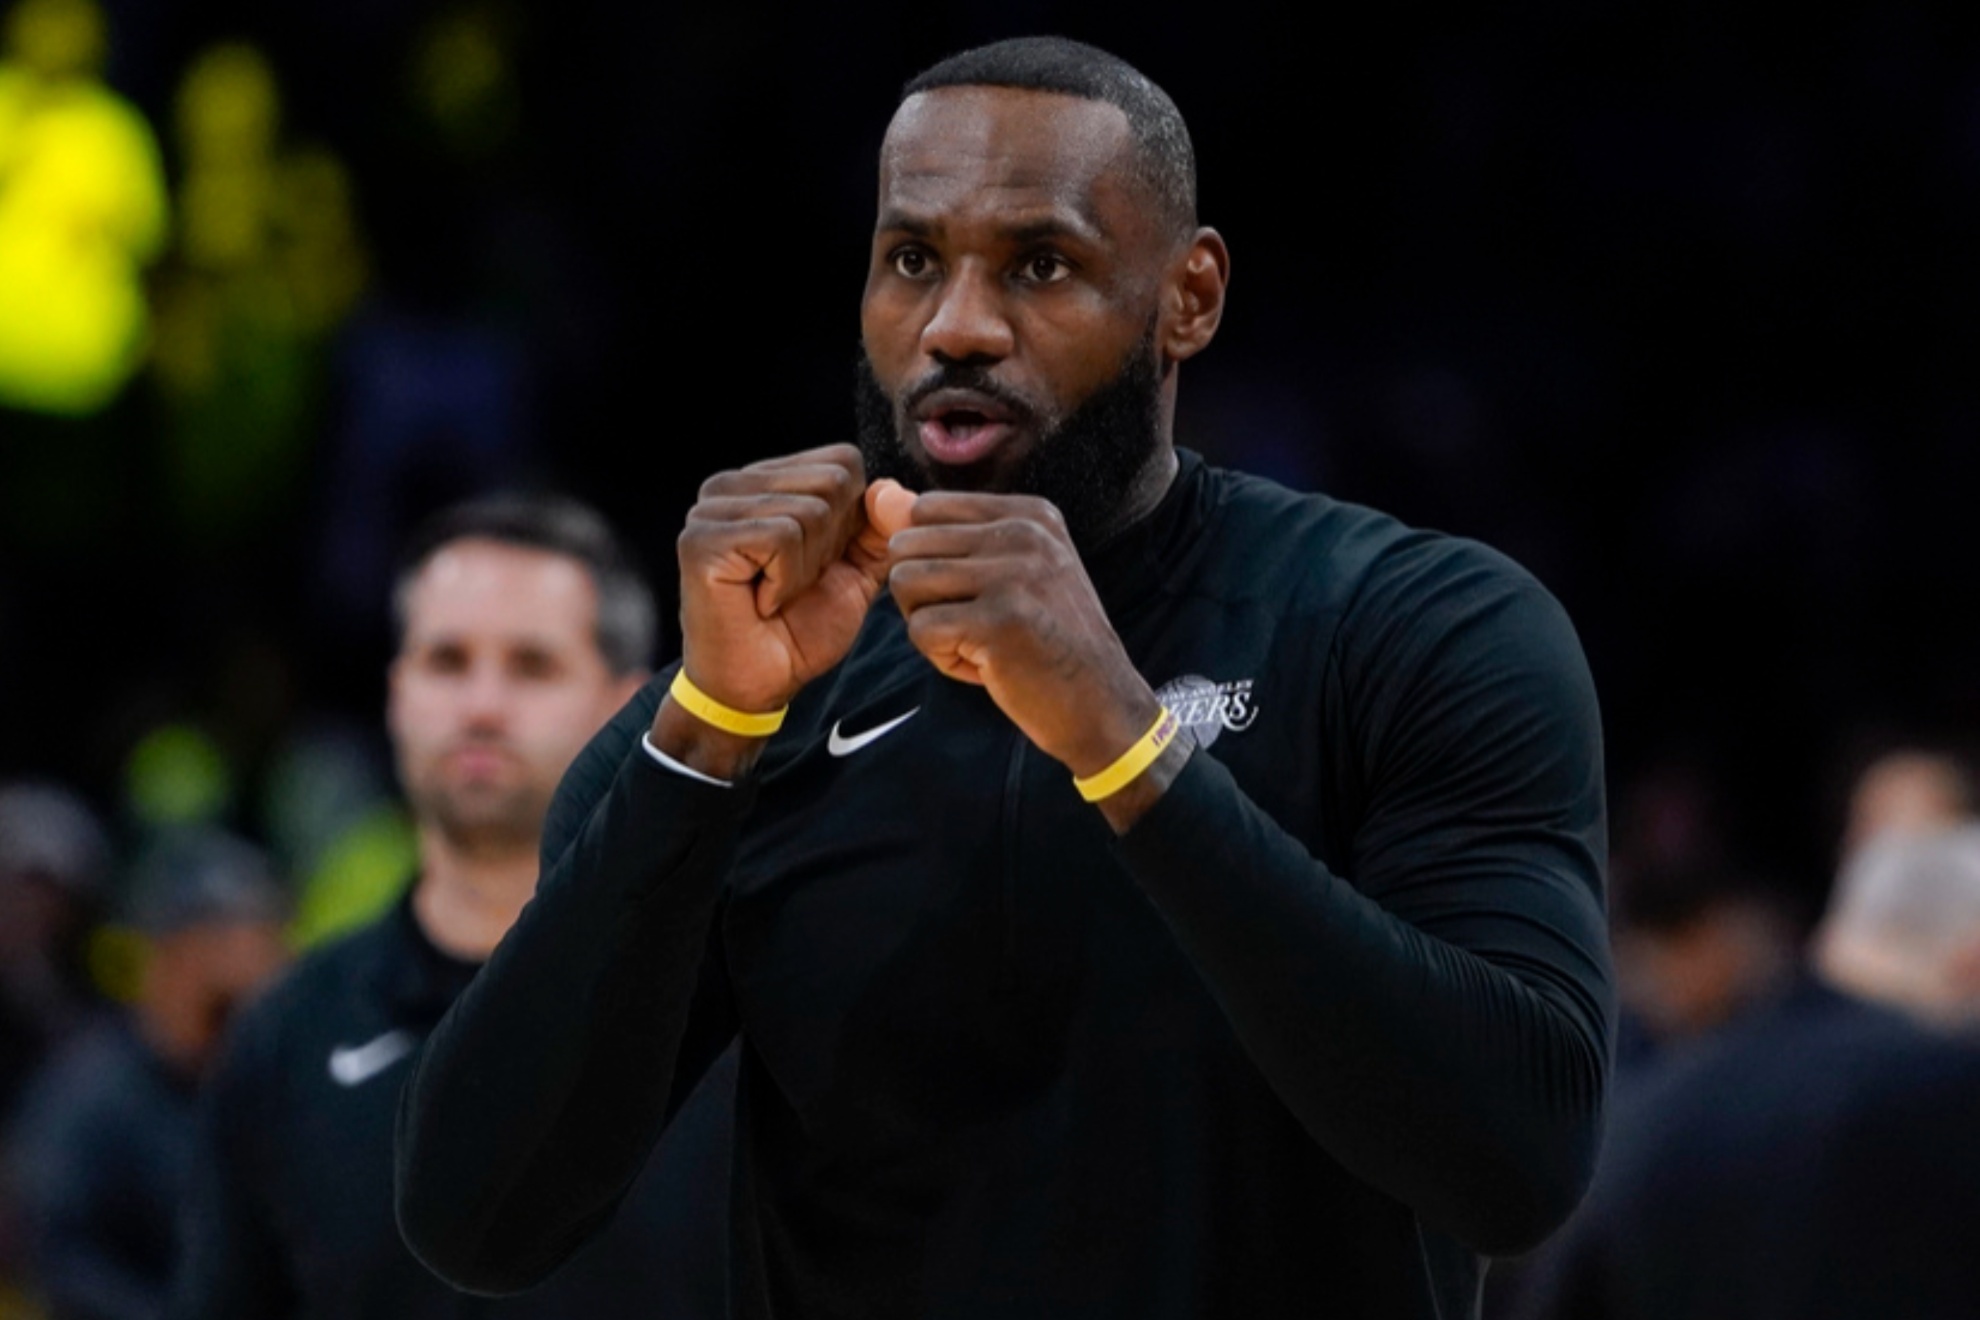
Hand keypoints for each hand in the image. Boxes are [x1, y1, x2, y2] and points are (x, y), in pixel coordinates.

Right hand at [660, 446, 899, 774]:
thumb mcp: (855, 574)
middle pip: (832, 481)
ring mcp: (711, 508)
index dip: (852, 520)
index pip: (842, 460)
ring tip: (777, 594)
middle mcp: (732, 484)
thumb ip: (878, 530)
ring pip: (811, 510)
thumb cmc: (797, 631)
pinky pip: (783, 536)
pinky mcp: (702, 538)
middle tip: (796, 583)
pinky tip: (762, 601)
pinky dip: (787, 580)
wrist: (756, 687)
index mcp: (765, 481)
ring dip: (808, 568)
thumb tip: (891, 488)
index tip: (821, 565)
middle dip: (833, 544)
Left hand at [882, 491, 1161, 781]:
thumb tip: (879, 495)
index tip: (974, 594)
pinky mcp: (999, 620)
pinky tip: (986, 665)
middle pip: (906, 544)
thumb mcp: (1011, 573)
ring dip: (929, 625)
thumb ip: (948, 536)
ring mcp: (1012, 573)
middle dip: (920, 595)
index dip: (928, 558)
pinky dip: (942, 658)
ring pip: (904, 583)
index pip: (926, 508)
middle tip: (971, 625)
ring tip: (978, 643)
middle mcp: (1023, 532)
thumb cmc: (1049, 642)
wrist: (1103, 705)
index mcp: (1028, 513)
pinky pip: (920, 629)